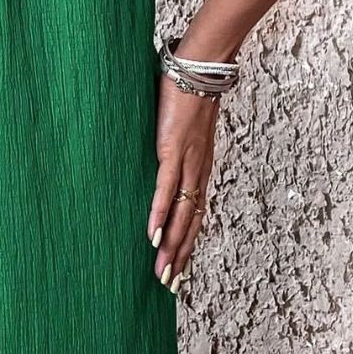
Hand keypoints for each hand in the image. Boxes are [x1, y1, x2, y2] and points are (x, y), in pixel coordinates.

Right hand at [146, 72, 219, 293]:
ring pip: (180, 214)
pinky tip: (152, 236)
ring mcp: (186, 163)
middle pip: (191, 223)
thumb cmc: (188, 91)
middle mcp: (198, 171)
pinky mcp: (172, 151)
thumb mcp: (181, 126)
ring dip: (170, 245)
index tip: (180, 267)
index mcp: (200, 167)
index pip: (196, 214)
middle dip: (180, 255)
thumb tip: (159, 150)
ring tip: (162, 271)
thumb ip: (172, 143)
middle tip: (170, 284)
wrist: (199, 69)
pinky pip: (165, 190)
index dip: (187, 242)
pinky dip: (158, 215)